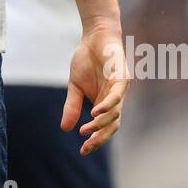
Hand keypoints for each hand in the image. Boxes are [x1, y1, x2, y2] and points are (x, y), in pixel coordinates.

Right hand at [62, 22, 128, 154]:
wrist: (95, 37)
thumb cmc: (87, 61)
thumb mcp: (74, 86)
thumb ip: (72, 107)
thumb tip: (65, 129)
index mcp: (105, 103)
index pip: (104, 127)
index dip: (95, 140)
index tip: (82, 151)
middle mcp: (116, 100)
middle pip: (112, 126)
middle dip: (100, 139)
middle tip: (86, 147)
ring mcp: (120, 90)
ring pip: (114, 114)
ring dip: (100, 124)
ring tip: (85, 131)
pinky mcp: (122, 78)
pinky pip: (117, 96)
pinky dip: (107, 106)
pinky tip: (95, 113)